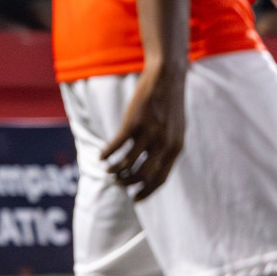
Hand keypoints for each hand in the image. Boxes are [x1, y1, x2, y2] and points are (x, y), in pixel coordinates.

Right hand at [101, 63, 186, 201]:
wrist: (167, 77)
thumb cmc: (170, 103)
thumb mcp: (175, 129)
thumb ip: (167, 147)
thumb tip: (155, 164)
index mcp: (175, 148)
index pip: (160, 179)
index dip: (146, 192)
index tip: (135, 198)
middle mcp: (163, 144)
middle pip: (143, 175)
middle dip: (128, 183)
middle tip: (118, 183)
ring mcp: (148, 134)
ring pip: (127, 163)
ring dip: (115, 171)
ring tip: (108, 171)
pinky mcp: (133, 123)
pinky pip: (116, 146)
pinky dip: (107, 154)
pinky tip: (101, 157)